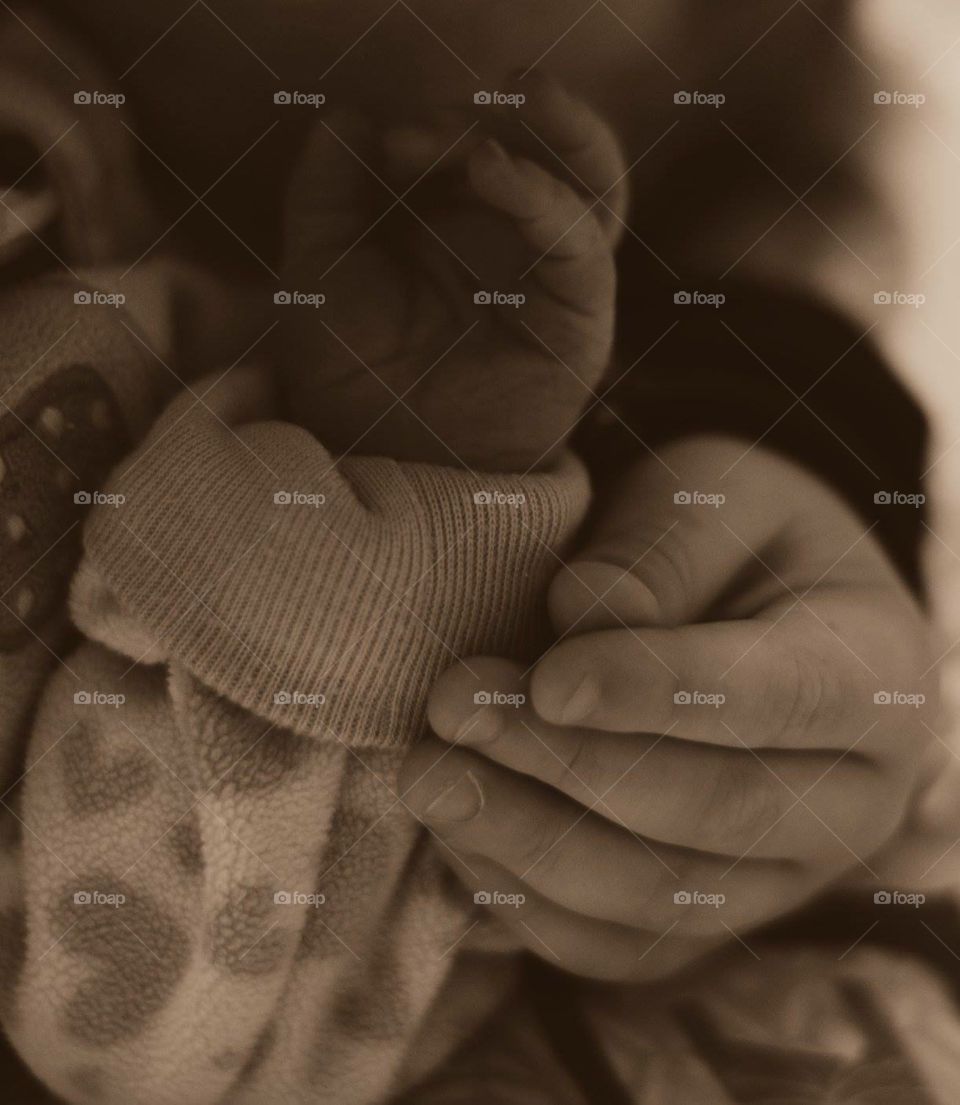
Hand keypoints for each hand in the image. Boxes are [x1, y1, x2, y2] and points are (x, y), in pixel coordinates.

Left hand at [278, 74, 625, 469]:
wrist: (378, 463)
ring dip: (563, 133)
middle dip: (499, 117)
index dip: (439, 129)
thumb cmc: (351, 376)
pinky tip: (492, 170)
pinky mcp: (576, 325)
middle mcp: (513, 248)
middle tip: (446, 111)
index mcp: (456, 228)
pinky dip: (543, 200)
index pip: (473, 148)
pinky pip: (580, 250)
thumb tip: (348, 117)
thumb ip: (328, 194)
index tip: (383, 141)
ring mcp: (551, 284)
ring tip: (524, 90)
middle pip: (544, 155)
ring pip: (592, 188)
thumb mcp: (320, 272)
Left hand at [400, 436, 937, 980]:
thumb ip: (662, 547)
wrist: (763, 615)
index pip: (781, 698)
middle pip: (713, 812)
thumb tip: (582, 610)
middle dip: (567, 766)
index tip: (548, 679)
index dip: (659, 693)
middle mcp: (850, 799)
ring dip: (529, 844)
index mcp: (873, 674)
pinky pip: (619, 948)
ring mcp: (782, 877)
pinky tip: (458, 834)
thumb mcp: (716, 496)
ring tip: (431, 775)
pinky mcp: (707, 920)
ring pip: (659, 898)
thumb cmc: (740, 541)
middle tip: (455, 708)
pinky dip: (530, 902)